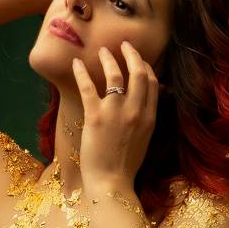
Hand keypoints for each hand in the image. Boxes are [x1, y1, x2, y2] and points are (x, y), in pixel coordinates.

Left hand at [72, 41, 158, 187]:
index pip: (152, 83)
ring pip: (115, 75)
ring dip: (108, 59)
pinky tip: (76, 63)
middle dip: (131, 55)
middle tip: (124, 45)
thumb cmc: (126, 166)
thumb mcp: (144, 140)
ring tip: (102, 51)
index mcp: (149, 117)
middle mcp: (136, 111)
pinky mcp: (95, 116)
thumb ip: (145, 120)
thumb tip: (143, 105)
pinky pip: (88, 87)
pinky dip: (81, 73)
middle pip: (138, 73)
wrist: (111, 182)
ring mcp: (116, 112)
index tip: (138, 60)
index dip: (146, 67)